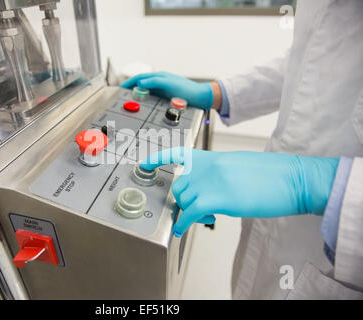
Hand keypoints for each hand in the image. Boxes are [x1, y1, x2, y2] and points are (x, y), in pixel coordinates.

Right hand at [120, 72, 213, 109]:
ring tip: (131, 104)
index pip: (140, 78)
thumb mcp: (168, 84)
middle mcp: (160, 83)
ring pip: (146, 93)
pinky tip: (144, 108)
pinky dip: (145, 103)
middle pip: (141, 85)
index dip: (129, 82)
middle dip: (131, 90)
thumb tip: (140, 82)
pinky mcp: (166, 98)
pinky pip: (152, 100)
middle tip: (123, 98)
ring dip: (138, 97)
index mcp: (159, 77)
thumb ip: (154, 82)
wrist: (201, 98)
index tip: (121, 89)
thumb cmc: (187, 89)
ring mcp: (162, 91)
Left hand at [141, 148, 338, 237]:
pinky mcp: (219, 197)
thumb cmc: (272, 175)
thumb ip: (218, 173)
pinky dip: (183, 224)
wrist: (293, 178)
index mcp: (213, 157)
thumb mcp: (239, 166)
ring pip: (183, 199)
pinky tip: (182, 231)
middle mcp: (208, 166)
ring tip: (209, 214)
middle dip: (182, 199)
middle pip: (179, 185)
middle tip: (197, 208)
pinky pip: (190, 213)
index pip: (178, 153)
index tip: (145, 163)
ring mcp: (212, 180)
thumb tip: (208, 187)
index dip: (158, 157)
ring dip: (189, 211)